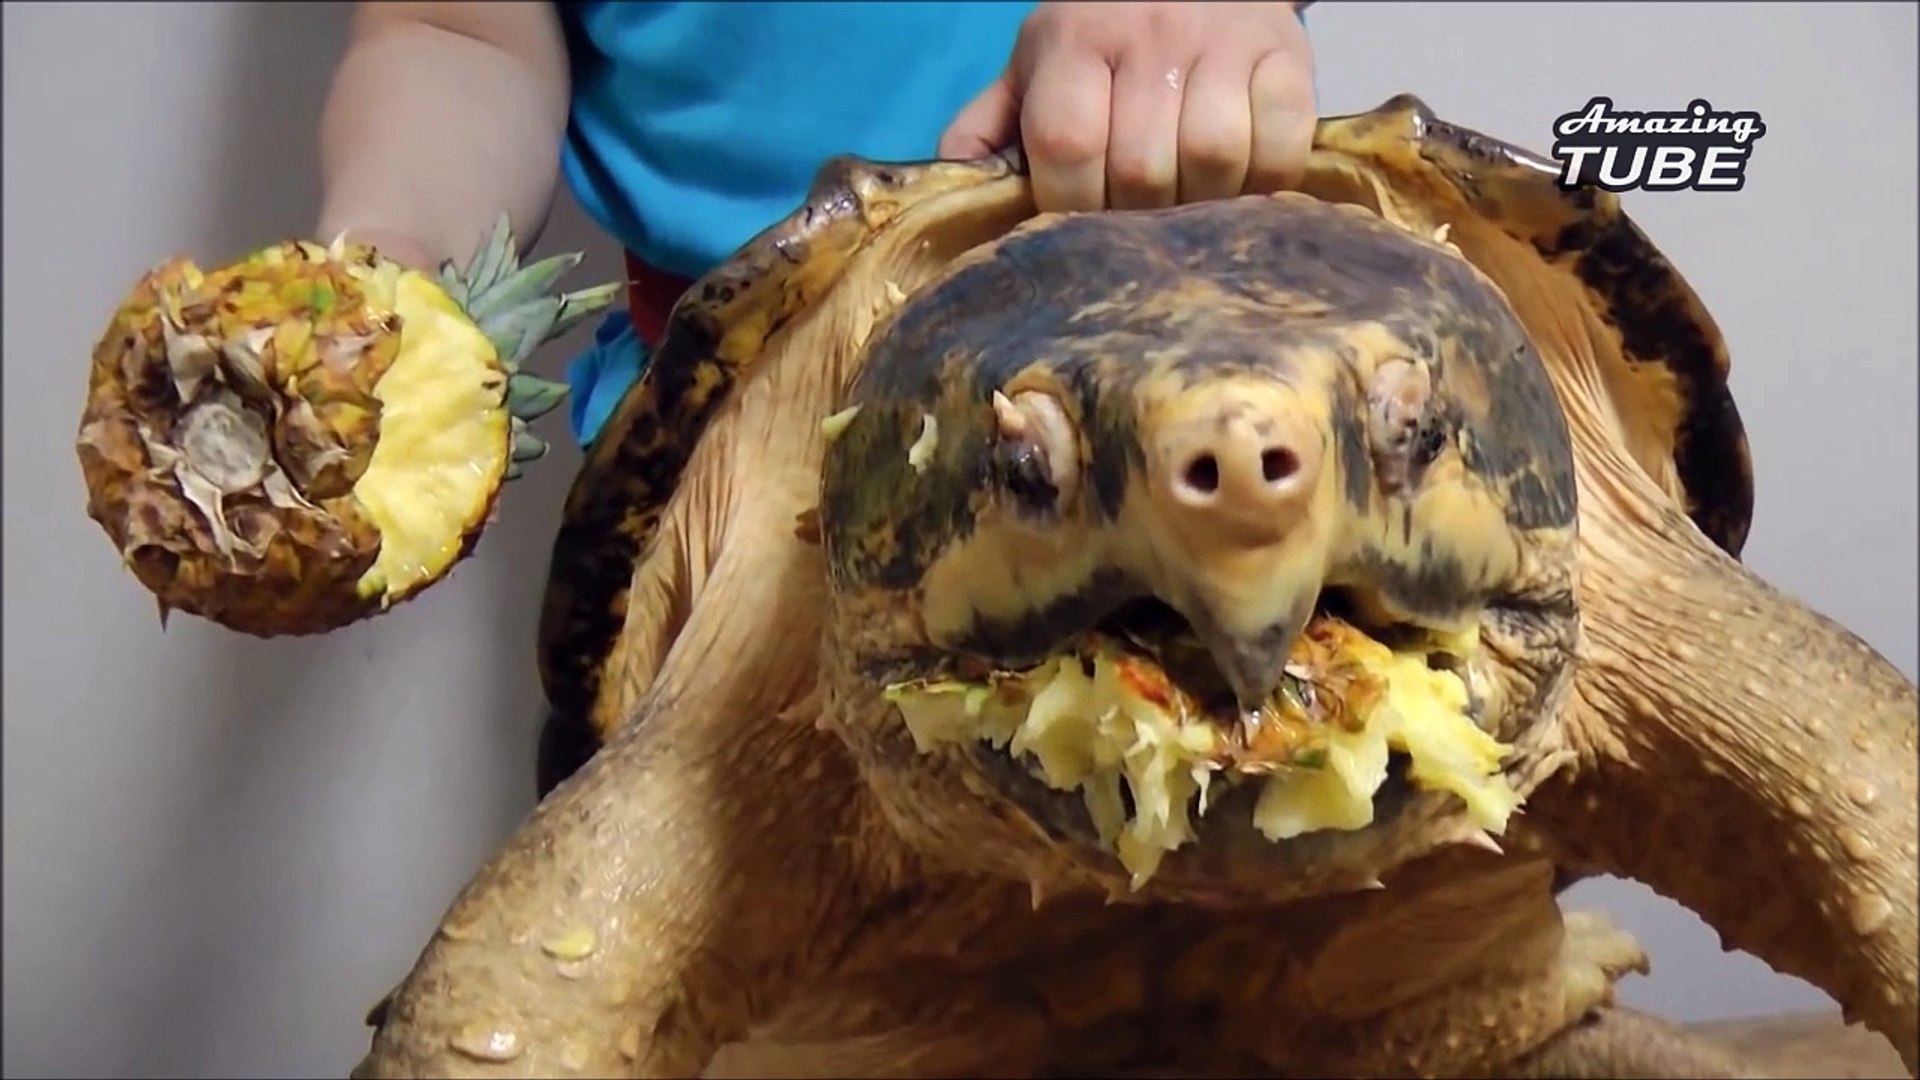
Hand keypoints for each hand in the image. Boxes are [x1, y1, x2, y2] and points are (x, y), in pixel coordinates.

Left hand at [938, 2, 1316, 212]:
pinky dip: (1265, 180)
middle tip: (1138, 226)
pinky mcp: (1288, 56)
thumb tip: (953, 194)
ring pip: (1213, 159)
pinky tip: (1242, 183)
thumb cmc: (1104, 34)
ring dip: (1201, 205)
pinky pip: (1282, 145)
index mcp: (1073, 41)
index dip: (1071, 205)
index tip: (1079, 226)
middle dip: (1136, 217)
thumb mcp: (1036, 65)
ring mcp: (1223, 43)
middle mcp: (1149, 34)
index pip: (1067, 144)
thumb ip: (991, 127)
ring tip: (1189, 209)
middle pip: (1141, 168)